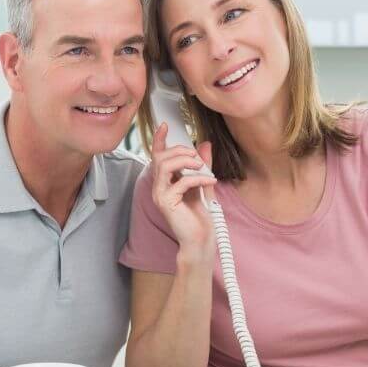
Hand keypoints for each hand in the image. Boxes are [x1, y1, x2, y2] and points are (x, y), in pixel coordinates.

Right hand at [150, 123, 216, 255]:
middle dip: (181, 151)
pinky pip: (181, 182)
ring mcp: (161, 195)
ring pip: (165, 166)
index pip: (157, 156)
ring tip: (202, 165)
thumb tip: (205, 145)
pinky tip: (210, 180)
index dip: (159, 140)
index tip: (164, 126)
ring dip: (185, 160)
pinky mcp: (167, 203)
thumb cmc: (200, 217)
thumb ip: (203, 166)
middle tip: (198, 157)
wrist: (200, 240)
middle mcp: (159, 187)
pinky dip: (198, 178)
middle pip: (161, 157)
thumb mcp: (203, 184)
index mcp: (165, 182)